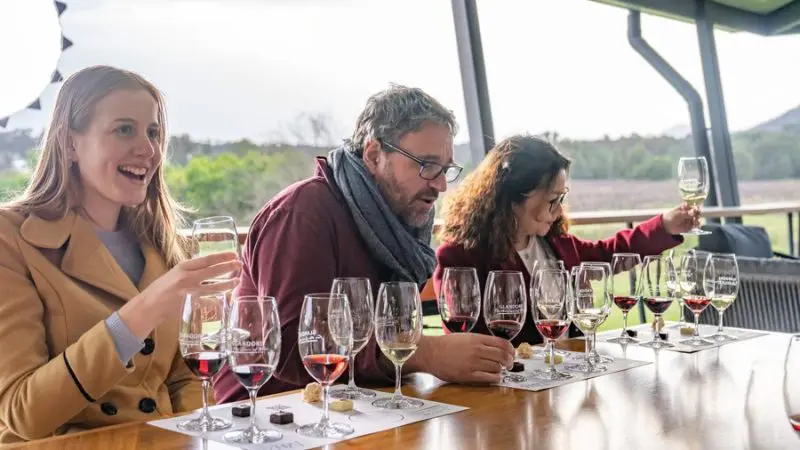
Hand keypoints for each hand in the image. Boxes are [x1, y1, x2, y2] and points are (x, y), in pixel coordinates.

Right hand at [119, 252, 241, 338]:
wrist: (148, 306)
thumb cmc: (160, 290)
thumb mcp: (174, 274)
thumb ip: (190, 271)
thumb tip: (207, 267)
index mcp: (182, 267)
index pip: (206, 259)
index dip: (222, 257)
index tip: (233, 254)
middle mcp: (187, 277)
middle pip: (213, 270)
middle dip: (229, 267)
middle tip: (240, 264)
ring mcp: (189, 291)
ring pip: (214, 286)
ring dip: (228, 283)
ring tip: (237, 281)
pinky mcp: (190, 304)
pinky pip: (209, 300)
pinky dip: (218, 298)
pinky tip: (226, 297)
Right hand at [408, 333, 514, 383]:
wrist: (431, 353)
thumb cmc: (446, 344)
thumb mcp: (466, 337)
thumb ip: (480, 341)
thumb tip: (496, 347)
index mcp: (477, 339)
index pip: (503, 343)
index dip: (511, 350)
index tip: (512, 354)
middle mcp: (477, 350)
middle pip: (502, 356)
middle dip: (509, 361)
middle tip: (509, 364)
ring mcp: (473, 363)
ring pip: (497, 367)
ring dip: (501, 370)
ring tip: (499, 371)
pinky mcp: (468, 375)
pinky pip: (489, 377)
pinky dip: (495, 378)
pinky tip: (494, 377)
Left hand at [662, 203, 700, 234]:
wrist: (666, 225)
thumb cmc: (671, 217)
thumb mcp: (678, 214)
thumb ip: (686, 213)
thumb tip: (694, 211)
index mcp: (686, 207)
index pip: (694, 206)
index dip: (696, 207)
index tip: (696, 209)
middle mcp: (690, 212)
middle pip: (697, 212)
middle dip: (698, 214)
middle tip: (696, 216)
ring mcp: (690, 219)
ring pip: (697, 218)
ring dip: (698, 220)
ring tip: (695, 221)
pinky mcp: (690, 225)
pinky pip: (696, 225)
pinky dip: (697, 225)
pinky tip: (695, 225)